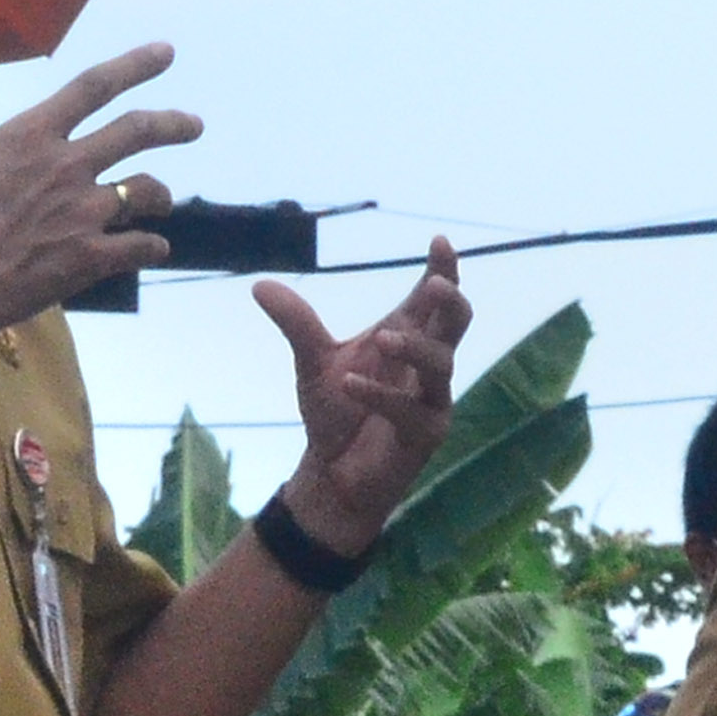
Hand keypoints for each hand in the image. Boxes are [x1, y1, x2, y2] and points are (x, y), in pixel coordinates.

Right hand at [0, 47, 197, 348]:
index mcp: (29, 136)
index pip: (94, 86)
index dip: (135, 65)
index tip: (165, 53)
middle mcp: (66, 166)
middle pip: (138, 131)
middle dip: (174, 124)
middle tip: (194, 124)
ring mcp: (83, 213)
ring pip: (147, 190)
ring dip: (160, 194)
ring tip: (162, 201)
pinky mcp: (90, 258)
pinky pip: (142, 247)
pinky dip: (153, 247)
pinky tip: (153, 249)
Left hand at [259, 238, 470, 556]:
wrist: (332, 473)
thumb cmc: (335, 412)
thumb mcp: (313, 362)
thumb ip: (297, 324)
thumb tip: (260, 284)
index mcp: (406, 337)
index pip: (432, 299)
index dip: (443, 270)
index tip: (439, 242)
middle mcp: (426, 365)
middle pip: (456, 323)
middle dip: (450, 301)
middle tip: (434, 285)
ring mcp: (432, 398)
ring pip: (441, 363)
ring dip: (414, 347)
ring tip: (383, 338)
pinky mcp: (427, 433)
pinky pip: (411, 409)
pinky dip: (381, 395)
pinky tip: (350, 384)